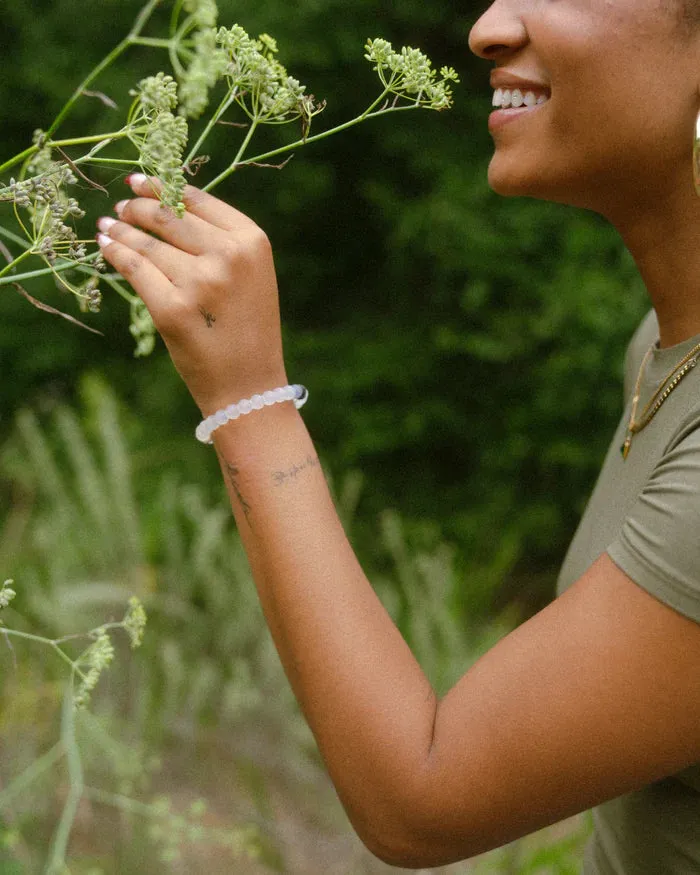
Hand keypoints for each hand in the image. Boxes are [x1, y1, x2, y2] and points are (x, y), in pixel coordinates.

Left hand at [96, 175, 287, 414]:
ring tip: (107, 225)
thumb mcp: (251, 277)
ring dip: (121, 230)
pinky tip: (106, 246)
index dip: (164, 186)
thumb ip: (220, 243)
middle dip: (138, 207)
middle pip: (169, 216)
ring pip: (147, 242)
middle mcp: (228, 257)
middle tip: (122, 207)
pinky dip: (114, 253)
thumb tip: (166, 206)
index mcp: (252, 243)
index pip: (198, 201)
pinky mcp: (172, 309)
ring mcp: (199, 282)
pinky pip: (133, 268)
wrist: (249, 386)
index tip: (140, 182)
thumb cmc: (248, 331)